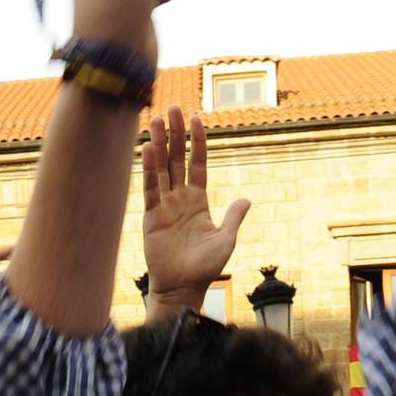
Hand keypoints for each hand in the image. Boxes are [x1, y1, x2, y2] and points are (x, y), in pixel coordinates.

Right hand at [142, 107, 250, 318]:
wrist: (183, 287)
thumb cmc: (205, 268)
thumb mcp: (226, 240)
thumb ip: (234, 217)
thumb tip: (246, 199)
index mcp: (198, 201)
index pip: (198, 164)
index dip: (197, 141)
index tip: (196, 118)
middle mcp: (180, 199)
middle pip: (177, 158)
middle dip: (175, 133)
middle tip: (173, 107)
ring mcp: (164, 205)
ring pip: (161, 167)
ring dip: (159, 143)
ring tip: (157, 118)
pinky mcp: (151, 216)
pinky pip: (151, 188)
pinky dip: (149, 168)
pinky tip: (149, 148)